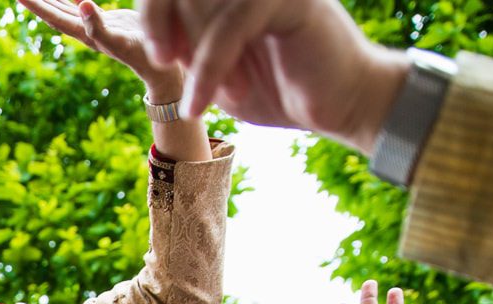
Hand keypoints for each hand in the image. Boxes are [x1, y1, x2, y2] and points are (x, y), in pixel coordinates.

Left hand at [20, 0, 185, 99]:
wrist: (161, 65)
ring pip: (67, 7)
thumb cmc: (142, 56)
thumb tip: (81, 4)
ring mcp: (96, 25)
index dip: (36, 6)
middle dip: (39, 0)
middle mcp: (85, 30)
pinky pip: (85, 5)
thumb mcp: (119, 40)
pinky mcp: (110, 20)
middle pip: (55, 11)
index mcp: (83, 34)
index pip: (54, 17)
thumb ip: (98, 26)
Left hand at [135, 0, 409, 142]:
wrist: (344, 104)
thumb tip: (148, 39)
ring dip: (194, 58)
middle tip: (166, 64)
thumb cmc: (281, 89)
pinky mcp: (289, 0)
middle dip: (163, 26)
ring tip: (204, 101)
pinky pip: (230, 26)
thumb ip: (186, 46)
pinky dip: (209, 69)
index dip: (154, 12)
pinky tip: (202, 103)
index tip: (159, 55)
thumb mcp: (218, 70)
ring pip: (202, 2)